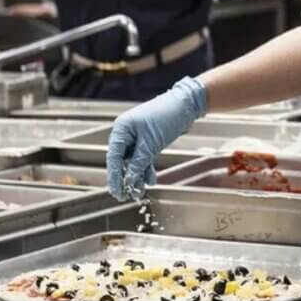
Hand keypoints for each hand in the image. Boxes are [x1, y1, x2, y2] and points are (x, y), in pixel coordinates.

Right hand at [106, 77, 206, 200]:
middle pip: (121, 160)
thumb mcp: (151, 143)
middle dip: (125, 178)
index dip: (114, 177)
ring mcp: (137, 136)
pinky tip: (149, 180)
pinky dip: (146, 168)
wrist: (186, 104)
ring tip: (139, 192)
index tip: (117, 192)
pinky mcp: (148, 140)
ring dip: (137, 176)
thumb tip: (129, 181)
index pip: (113, 157)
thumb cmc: (166, 117)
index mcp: (122, 129)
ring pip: (133, 161)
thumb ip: (139, 163)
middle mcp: (126, 133)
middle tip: (126, 196)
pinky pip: (143, 157)